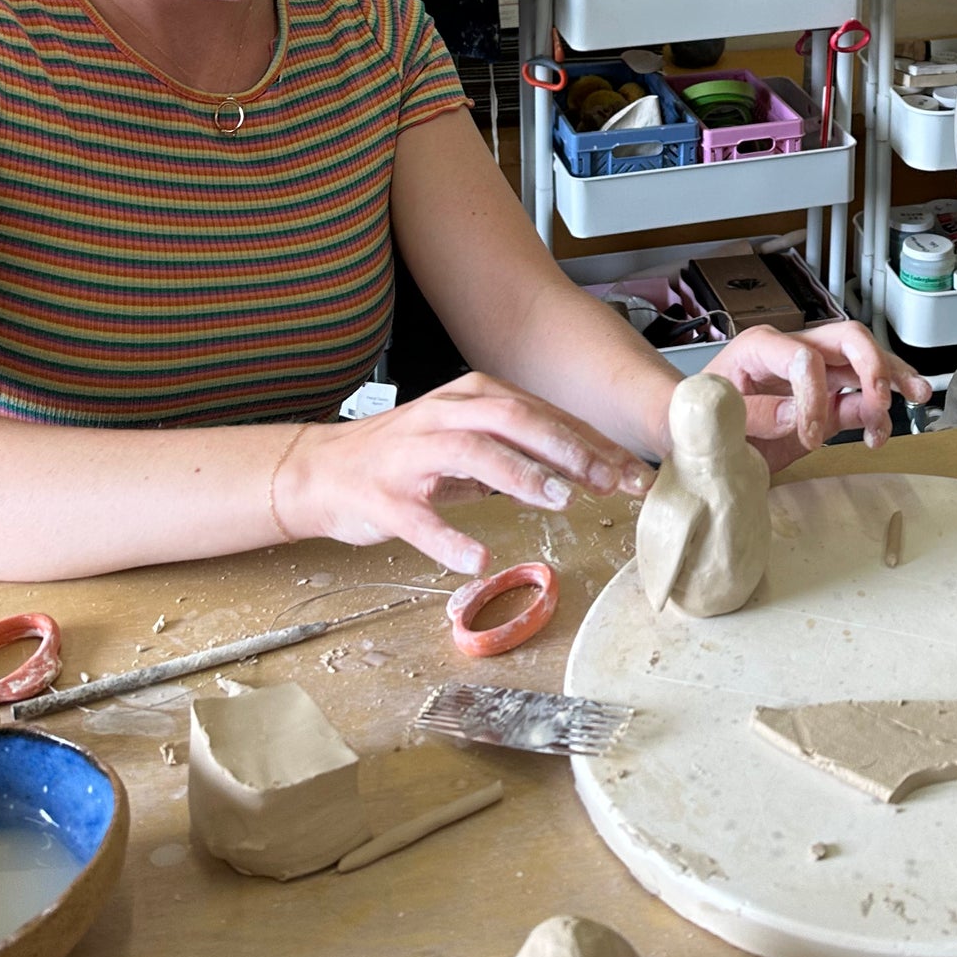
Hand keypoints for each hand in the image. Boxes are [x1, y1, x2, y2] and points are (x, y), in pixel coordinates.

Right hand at [281, 371, 657, 574]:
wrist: (322, 470)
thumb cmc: (404, 457)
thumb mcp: (467, 440)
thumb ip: (520, 451)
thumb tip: (584, 471)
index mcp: (470, 398)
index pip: (542, 414)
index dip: (591, 442)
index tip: (633, 472)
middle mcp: (444, 416)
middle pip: (515, 420)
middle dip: (567, 448)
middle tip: (610, 480)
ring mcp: (411, 455)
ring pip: (472, 453)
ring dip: (520, 475)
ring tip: (560, 501)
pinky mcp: (384, 497)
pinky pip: (420, 519)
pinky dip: (449, 539)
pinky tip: (477, 558)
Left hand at [704, 320, 931, 467]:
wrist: (689, 431)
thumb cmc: (691, 419)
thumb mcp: (708, 419)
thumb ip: (751, 415)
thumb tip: (797, 415)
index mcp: (758, 347)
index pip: (803, 356)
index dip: (814, 396)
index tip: (809, 436)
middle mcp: (791, 351)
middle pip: (846, 338)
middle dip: (872, 364)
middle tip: (880, 400)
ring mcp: (812, 373)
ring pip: (864, 360)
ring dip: (893, 377)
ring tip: (916, 397)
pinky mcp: (823, 398)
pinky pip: (860, 395)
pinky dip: (879, 410)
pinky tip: (880, 433)